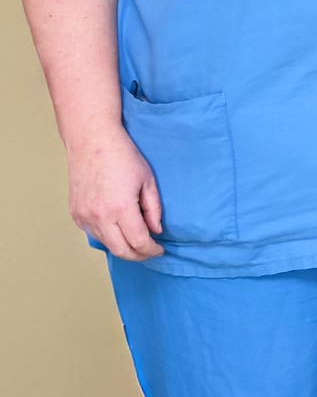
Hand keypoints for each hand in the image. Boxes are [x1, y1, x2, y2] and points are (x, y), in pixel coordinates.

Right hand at [68, 126, 164, 260]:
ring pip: (106, 244)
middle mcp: (100, 216)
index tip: (160, 249)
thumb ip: (153, 209)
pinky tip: (118, 230)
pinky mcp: (75, 213)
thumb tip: (155, 230)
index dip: (152, 250)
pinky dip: (108, 237)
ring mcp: (84, 216)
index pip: (139, 242)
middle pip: (121, 250)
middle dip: (138, 255)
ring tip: (137, 242)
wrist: (92, 141)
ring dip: (123, 247)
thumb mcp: (147, 181)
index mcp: (121, 208)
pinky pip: (93, 233)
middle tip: (150, 252)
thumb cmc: (123, 156)